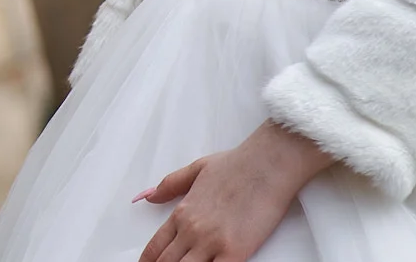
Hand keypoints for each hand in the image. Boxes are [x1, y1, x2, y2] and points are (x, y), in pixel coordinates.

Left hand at [134, 121, 333, 261]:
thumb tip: (148, 196)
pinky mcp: (235, 251)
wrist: (267, 163)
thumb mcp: (196, 169)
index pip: (155, 247)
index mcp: (182, 212)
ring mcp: (212, 242)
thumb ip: (170, 185)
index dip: (148, 261)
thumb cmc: (236, 164)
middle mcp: (192, 230)